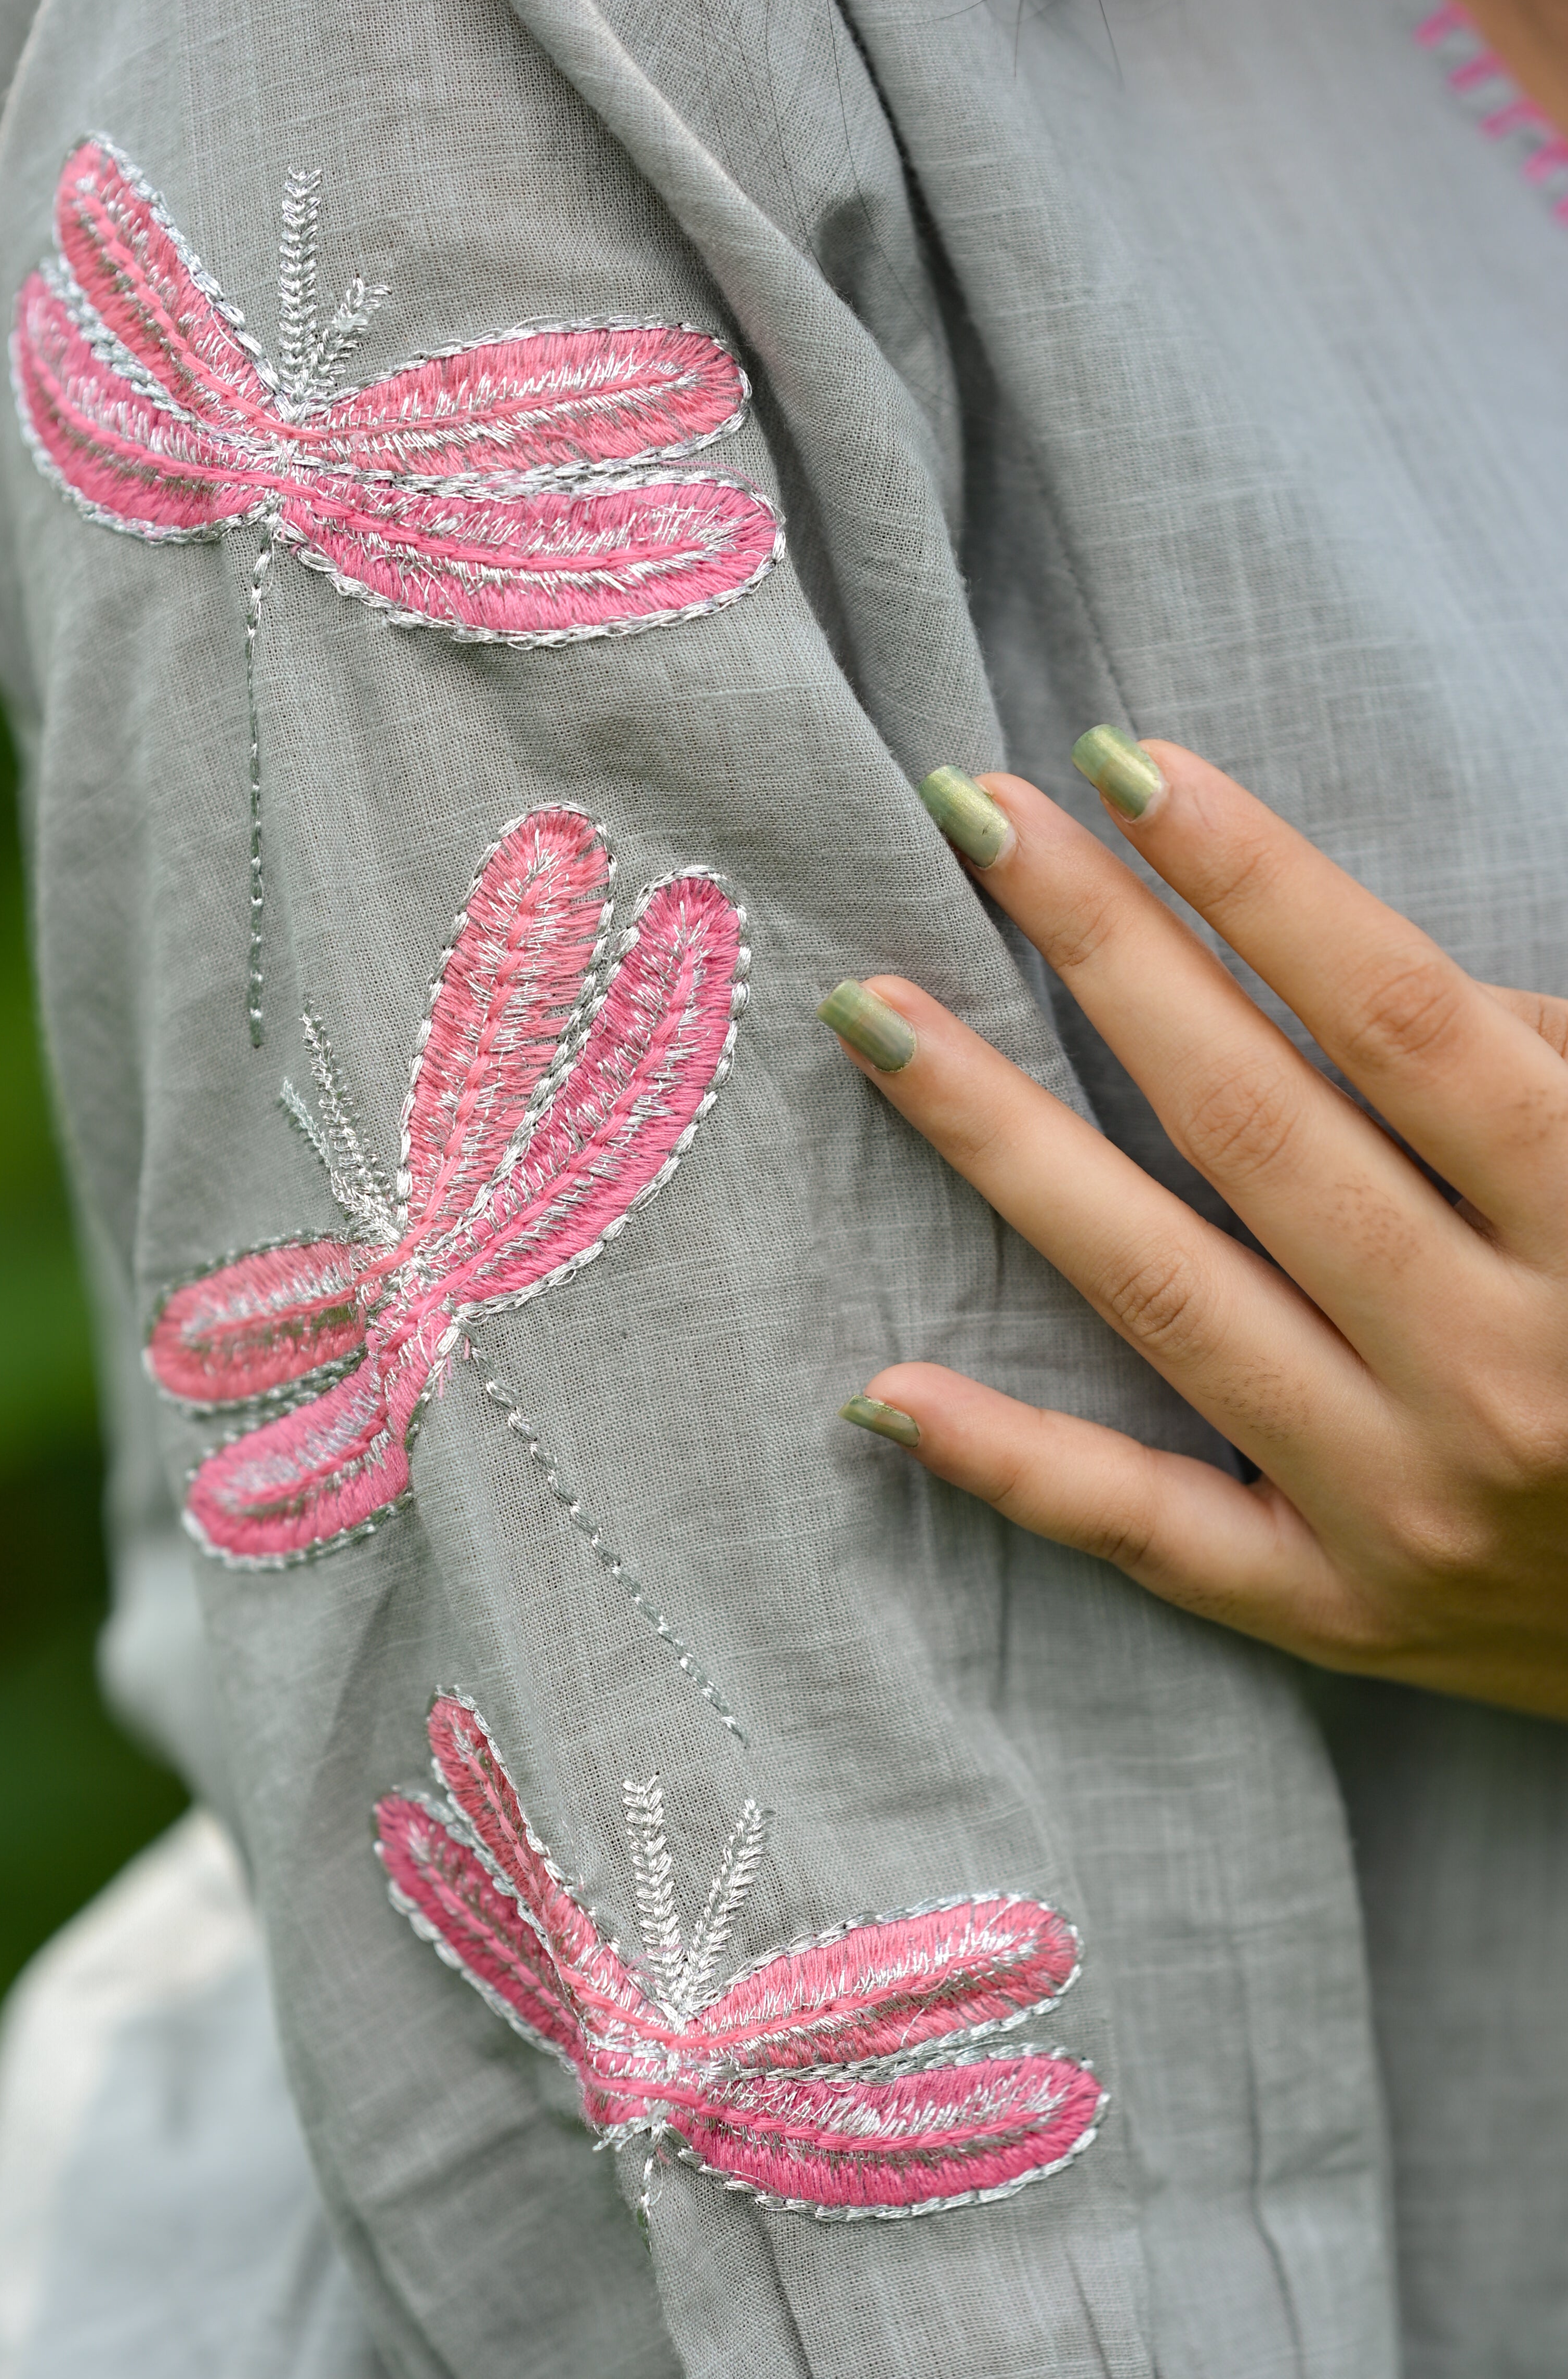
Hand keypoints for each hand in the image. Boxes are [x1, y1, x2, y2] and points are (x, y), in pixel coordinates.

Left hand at [818, 735, 1567, 1720]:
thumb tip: (1328, 969)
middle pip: (1253, 1128)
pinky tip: (884, 1385)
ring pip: (1165, 1297)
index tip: (1128, 766)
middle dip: (1104, 952)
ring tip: (876, 1017)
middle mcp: (1500, 1376)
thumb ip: (1535, 1077)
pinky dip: (1012, 1465)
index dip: (1258, 879)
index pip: (1400, 1022)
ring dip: (1004, 1144)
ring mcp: (1406, 1506)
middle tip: (972, 813)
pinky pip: (1151, 1532)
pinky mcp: (1337, 1612)